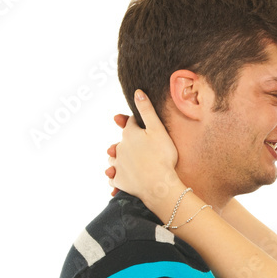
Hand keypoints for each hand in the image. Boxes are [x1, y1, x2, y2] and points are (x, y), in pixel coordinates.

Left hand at [106, 90, 181, 204]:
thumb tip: (137, 92)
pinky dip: (116, 177)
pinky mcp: (119, 181)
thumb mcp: (158, 129)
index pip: (131, 123)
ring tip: (126, 162)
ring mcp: (118, 165)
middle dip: (127, 142)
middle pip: (121, 141)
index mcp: (129, 134)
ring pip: (114, 158)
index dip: (138, 123)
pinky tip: (120, 178)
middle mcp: (120, 147)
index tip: (143, 125)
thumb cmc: (162, 156)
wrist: (159, 185)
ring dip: (117, 158)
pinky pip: (113, 178)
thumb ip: (147, 111)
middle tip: (137, 146)